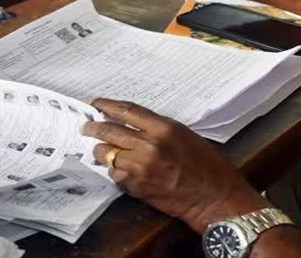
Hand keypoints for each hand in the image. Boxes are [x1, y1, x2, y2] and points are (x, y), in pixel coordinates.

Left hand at [82, 99, 269, 231]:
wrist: (214, 197)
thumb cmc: (205, 165)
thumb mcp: (183, 135)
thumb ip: (157, 129)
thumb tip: (131, 124)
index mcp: (163, 128)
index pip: (126, 111)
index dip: (107, 105)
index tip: (96, 103)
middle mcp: (149, 146)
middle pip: (110, 130)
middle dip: (94, 128)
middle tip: (86, 127)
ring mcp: (140, 168)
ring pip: (107, 154)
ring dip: (102, 152)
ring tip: (101, 150)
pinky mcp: (136, 187)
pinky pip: (116, 174)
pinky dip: (116, 171)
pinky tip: (123, 170)